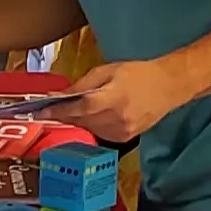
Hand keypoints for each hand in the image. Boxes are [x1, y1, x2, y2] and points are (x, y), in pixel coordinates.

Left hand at [58, 59, 185, 145]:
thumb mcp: (109, 71)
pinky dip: (91, 125)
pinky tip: (93, 115)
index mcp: (114, 98)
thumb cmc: (138, 74)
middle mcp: (117, 119)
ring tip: (72, 110)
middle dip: (64, 115)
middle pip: (81, 121)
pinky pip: (99, 133)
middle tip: (49, 110)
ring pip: (89, 129)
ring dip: (77, 121)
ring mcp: (122, 132)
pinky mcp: (125, 139)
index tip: (41, 111)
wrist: (168, 87)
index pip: (80, 108)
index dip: (59, 111)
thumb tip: (61, 95)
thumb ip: (84, 84)